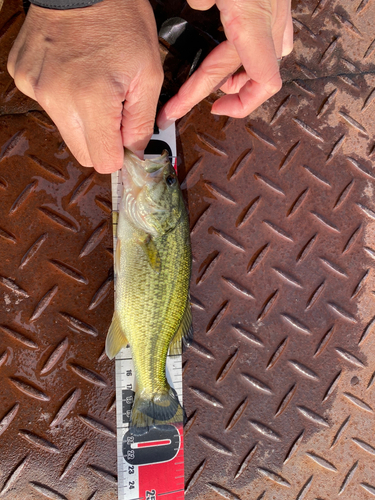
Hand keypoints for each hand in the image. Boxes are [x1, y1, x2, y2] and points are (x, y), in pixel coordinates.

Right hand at [7, 0, 162, 172]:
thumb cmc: (121, 21)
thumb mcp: (149, 73)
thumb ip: (142, 122)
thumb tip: (136, 153)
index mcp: (92, 100)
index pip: (103, 161)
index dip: (119, 155)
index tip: (126, 140)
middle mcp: (57, 98)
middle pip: (82, 154)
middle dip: (101, 141)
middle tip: (113, 112)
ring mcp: (35, 87)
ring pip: (66, 131)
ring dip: (83, 119)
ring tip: (93, 85)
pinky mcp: (23, 76)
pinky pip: (48, 106)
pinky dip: (63, 97)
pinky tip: (72, 71)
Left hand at [157, 0, 292, 127]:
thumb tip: (200, 5)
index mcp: (254, 20)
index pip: (265, 81)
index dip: (242, 104)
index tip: (214, 107)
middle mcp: (270, 21)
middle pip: (247, 74)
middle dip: (209, 91)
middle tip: (179, 103)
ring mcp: (275, 13)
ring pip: (263, 60)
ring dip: (237, 77)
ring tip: (217, 85)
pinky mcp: (273, 4)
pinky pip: (272, 39)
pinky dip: (252, 53)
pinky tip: (239, 51)